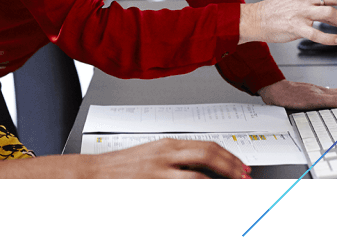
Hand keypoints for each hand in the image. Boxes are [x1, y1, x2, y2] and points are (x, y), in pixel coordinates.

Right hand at [0, 139, 249, 178]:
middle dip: (232, 168)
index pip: (207, 145)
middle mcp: (166, 154)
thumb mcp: (151, 154)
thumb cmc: (120, 166)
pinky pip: (184, 190)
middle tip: (244, 178)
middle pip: (209, 155)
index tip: (241, 166)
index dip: (229, 156)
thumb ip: (176, 157)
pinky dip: (199, 191)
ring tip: (232, 187)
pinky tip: (206, 193)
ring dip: (221, 182)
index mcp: (168, 144)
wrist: (92, 174)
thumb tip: (201, 166)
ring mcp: (160, 171)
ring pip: (200, 176)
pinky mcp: (153, 184)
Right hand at [257, 79, 336, 109]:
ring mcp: (316, 94)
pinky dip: (336, 101)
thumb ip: (320, 98)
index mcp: (322, 91)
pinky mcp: (309, 99)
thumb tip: (334, 103)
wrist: (274, 89)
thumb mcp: (306, 95)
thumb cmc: (288, 93)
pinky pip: (325, 101)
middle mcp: (322, 91)